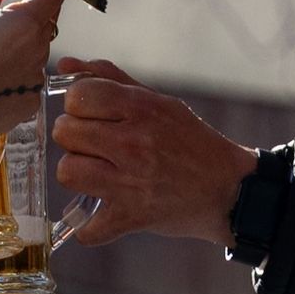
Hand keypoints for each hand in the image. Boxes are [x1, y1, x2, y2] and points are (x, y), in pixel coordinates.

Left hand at [51, 57, 258, 246]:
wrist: (228, 189)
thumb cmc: (189, 142)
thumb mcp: (158, 102)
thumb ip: (109, 80)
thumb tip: (65, 65)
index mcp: (142, 109)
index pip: (78, 96)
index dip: (77, 105)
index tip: (90, 115)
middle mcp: (134, 143)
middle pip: (66, 132)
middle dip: (74, 137)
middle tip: (93, 145)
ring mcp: (131, 182)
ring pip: (67, 172)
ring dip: (77, 174)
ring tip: (97, 173)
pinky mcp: (131, 217)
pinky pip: (86, 228)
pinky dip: (88, 227)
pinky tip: (100, 213)